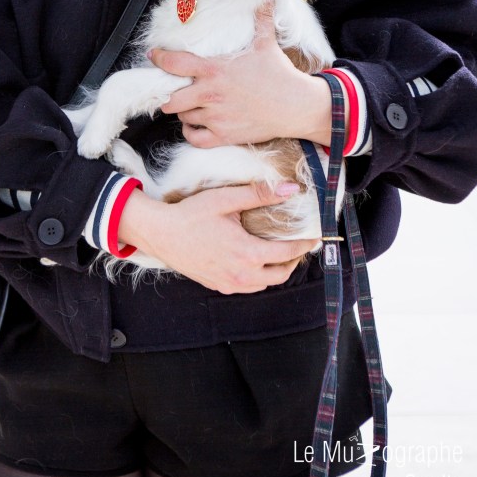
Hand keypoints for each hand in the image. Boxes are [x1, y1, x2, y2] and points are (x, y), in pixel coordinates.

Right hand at [118, 180, 319, 293]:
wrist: (161, 234)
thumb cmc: (191, 214)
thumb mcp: (226, 199)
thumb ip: (260, 194)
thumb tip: (290, 188)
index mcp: (247, 253)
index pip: (288, 253)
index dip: (305, 245)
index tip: (315, 237)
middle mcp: (241, 274)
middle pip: (280, 274)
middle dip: (294, 261)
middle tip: (299, 246)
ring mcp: (229, 283)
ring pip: (264, 284)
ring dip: (276, 271)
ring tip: (280, 254)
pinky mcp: (218, 285)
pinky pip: (247, 287)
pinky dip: (258, 278)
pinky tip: (255, 263)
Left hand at [150, 2, 332, 146]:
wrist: (296, 105)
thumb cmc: (280, 74)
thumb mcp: (267, 42)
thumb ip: (261, 17)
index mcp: (214, 70)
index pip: (174, 63)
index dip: (159, 59)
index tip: (154, 56)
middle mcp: (210, 94)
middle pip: (170, 99)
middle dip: (167, 94)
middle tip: (172, 89)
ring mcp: (216, 117)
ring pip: (182, 117)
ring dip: (183, 111)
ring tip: (190, 105)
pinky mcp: (224, 135)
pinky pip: (195, 138)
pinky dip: (192, 132)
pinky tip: (197, 124)